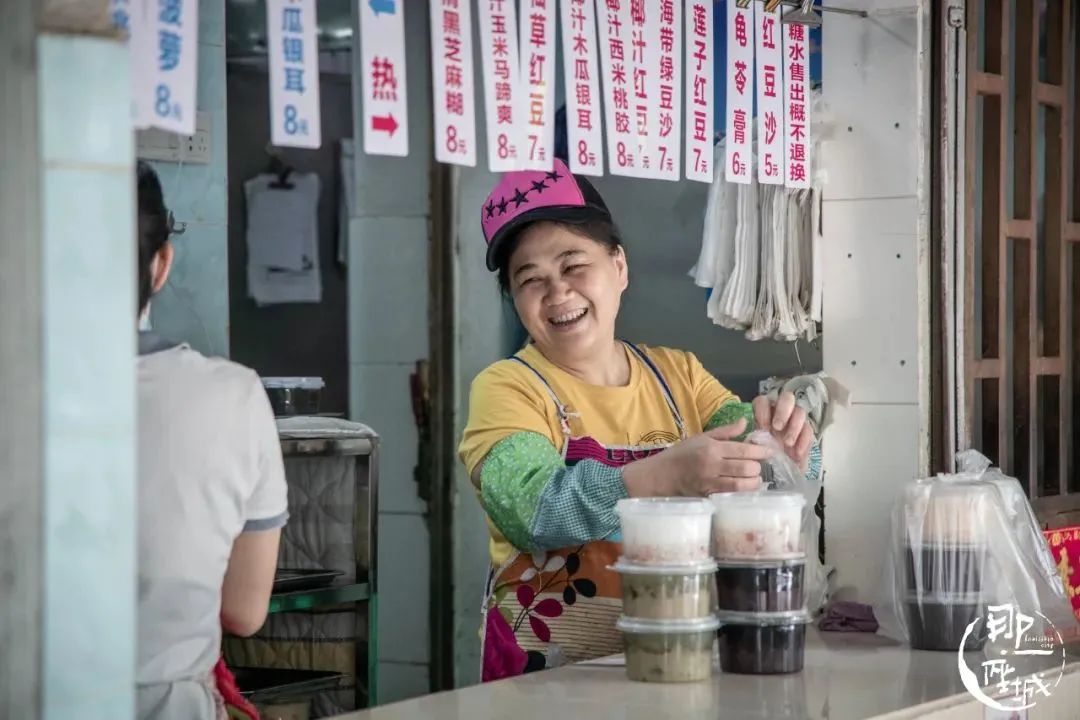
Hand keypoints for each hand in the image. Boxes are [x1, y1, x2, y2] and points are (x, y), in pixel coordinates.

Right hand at [623, 419, 771, 497]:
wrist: (661, 475)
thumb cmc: (681, 454)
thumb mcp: (701, 437)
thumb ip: (725, 431)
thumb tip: (745, 421)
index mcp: (712, 448)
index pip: (744, 449)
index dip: (761, 451)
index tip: (769, 451)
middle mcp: (712, 465)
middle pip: (746, 467)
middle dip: (758, 467)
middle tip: (759, 466)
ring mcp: (710, 482)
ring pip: (742, 484)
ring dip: (754, 482)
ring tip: (756, 479)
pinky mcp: (708, 495)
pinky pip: (731, 496)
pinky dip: (742, 493)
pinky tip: (746, 490)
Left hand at [753, 391, 812, 470]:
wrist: (776, 470)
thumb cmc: (761, 455)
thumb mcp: (753, 449)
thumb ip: (751, 442)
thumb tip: (751, 442)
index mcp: (763, 412)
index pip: (763, 401)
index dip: (763, 411)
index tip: (763, 427)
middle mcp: (781, 412)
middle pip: (787, 399)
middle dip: (783, 411)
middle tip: (777, 427)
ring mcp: (795, 420)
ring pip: (800, 412)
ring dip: (794, 427)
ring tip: (788, 443)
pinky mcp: (806, 432)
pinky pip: (809, 430)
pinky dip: (803, 442)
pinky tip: (797, 453)